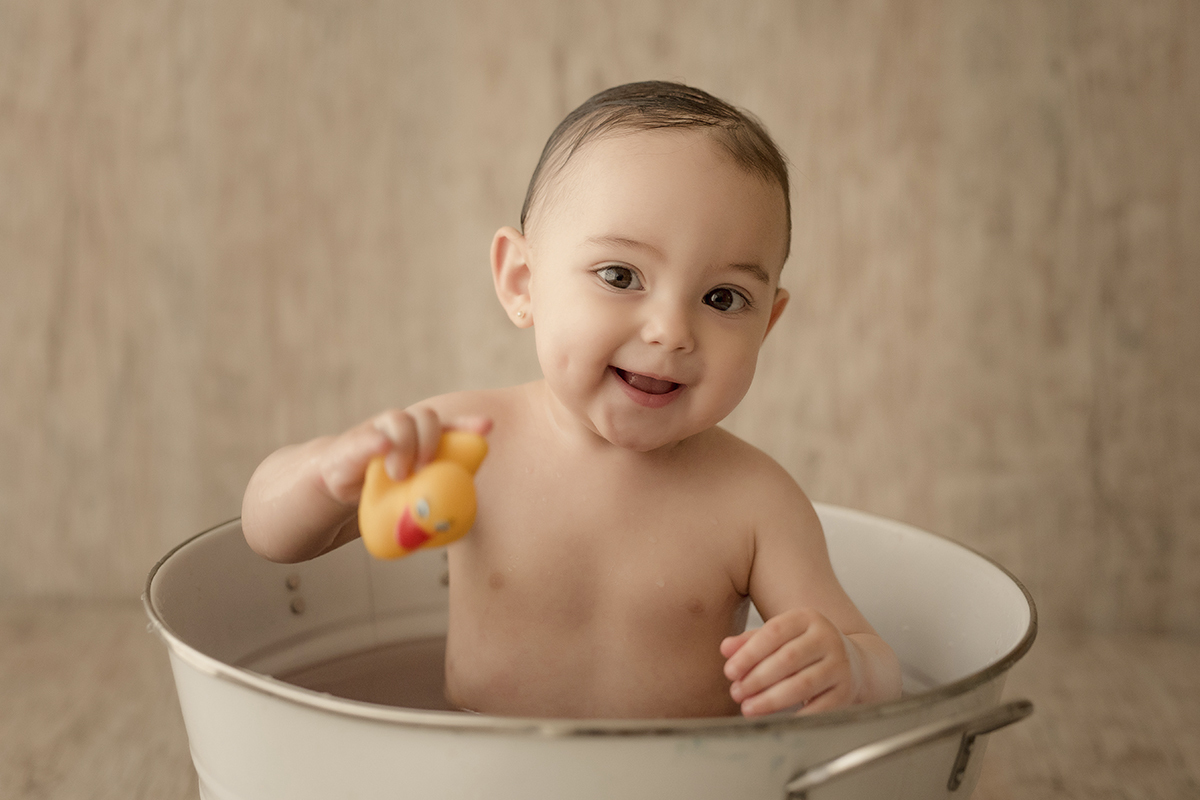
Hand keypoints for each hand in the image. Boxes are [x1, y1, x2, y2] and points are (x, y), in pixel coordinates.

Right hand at [318, 408, 491, 505]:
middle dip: (432, 439)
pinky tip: (383, 447)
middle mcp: (405, 429)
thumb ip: (431, 499)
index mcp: (424, 441)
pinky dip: (377, 440)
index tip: (486, 426)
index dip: (468, 424)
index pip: (451, 426)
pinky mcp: (356, 442)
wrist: (339, 489)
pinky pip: (368, 436)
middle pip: (427, 417)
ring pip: (399, 419)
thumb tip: (454, 521)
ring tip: (400, 475)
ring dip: (405, 445)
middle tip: (426, 466)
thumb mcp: (412, 495)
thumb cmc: (383, 491)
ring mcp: (380, 431)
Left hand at [721, 608, 863, 716]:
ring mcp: (840, 664)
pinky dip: (794, 716)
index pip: (774, 632)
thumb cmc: (804, 649)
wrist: (854, 663)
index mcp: (807, 618)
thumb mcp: (780, 637)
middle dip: (757, 678)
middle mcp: (828, 637)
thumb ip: (751, 642)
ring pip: (802, 684)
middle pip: (788, 659)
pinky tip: (773, 721)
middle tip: (736, 692)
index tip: (729, 671)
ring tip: (748, 708)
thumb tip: (725, 649)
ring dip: (771, 699)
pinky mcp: (846, 691)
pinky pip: (818, 707)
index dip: (749, 653)